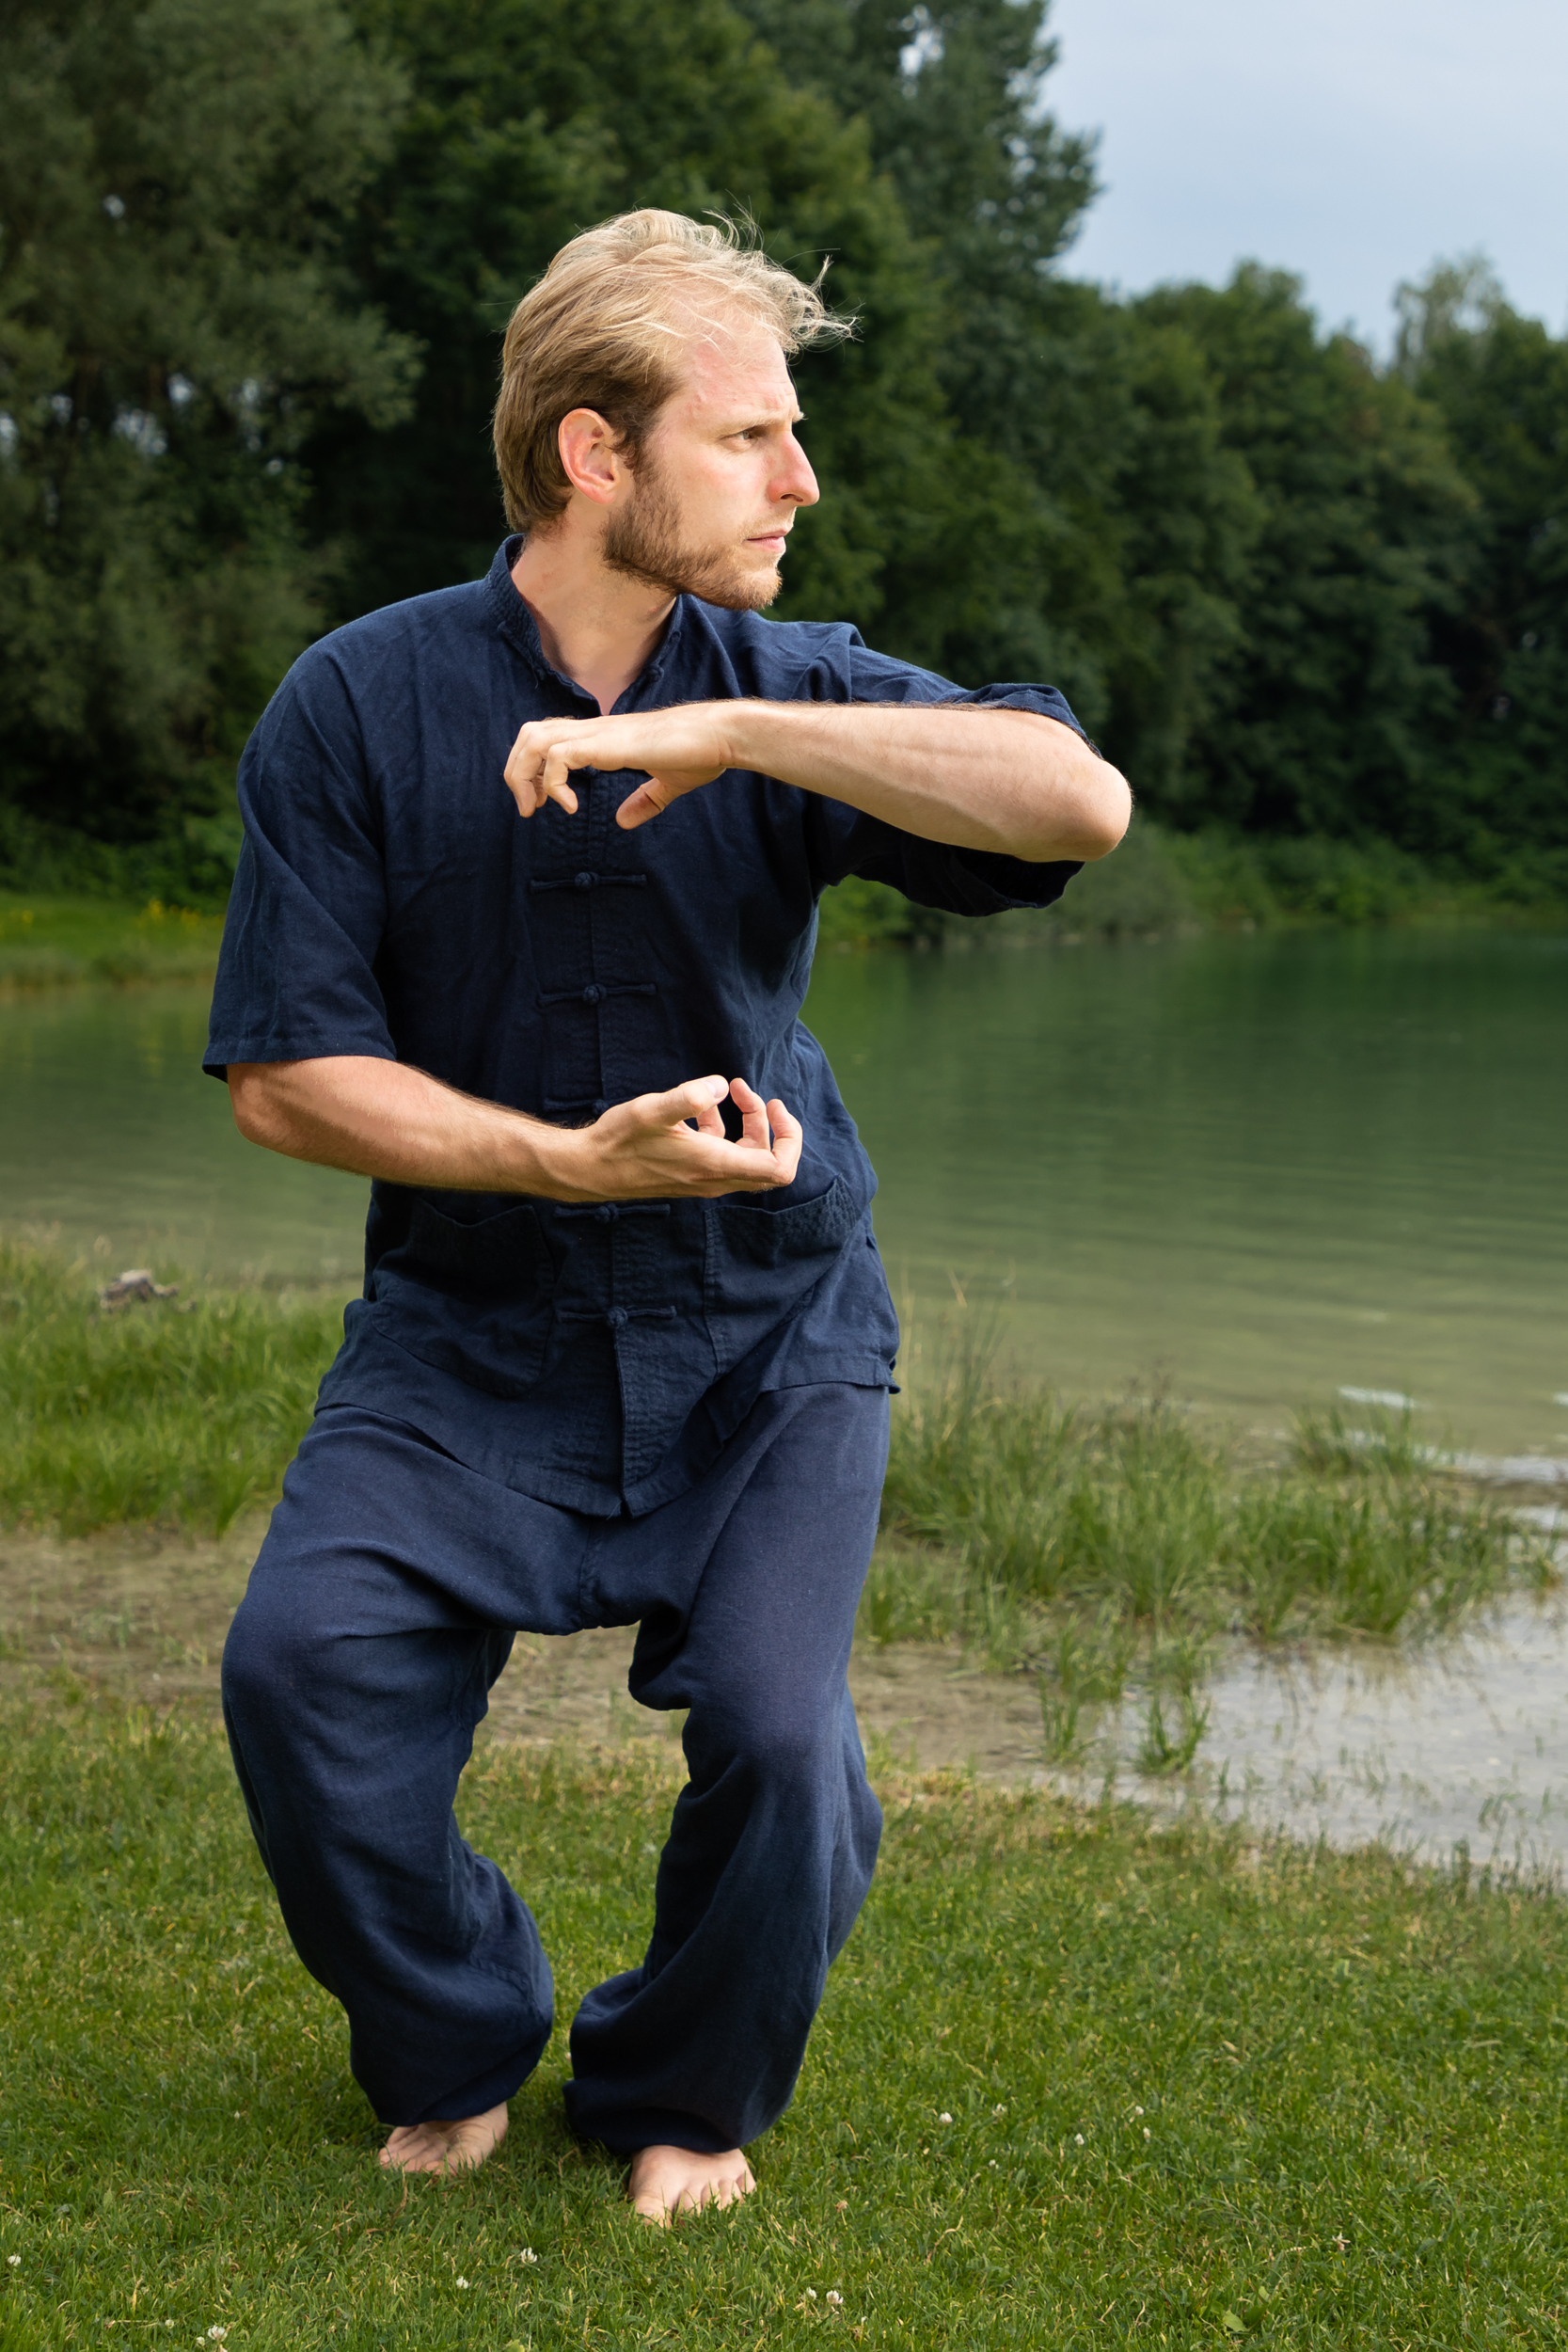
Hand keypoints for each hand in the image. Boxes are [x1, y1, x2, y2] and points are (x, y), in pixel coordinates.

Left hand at [502, 705, 735, 829]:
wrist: (718, 736)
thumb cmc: (699, 754)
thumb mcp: (667, 785)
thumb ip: (645, 801)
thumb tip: (624, 821)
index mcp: (604, 736)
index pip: (548, 737)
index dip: (534, 768)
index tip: (541, 802)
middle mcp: (595, 729)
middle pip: (530, 734)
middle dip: (518, 772)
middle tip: (529, 808)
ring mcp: (598, 734)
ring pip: (535, 740)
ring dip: (525, 775)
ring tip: (538, 807)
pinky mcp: (606, 745)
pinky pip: (558, 757)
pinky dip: (553, 784)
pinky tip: (570, 807)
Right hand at [547, 1074, 801, 1200]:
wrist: (589, 1169)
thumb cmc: (619, 1141)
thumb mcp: (653, 1110)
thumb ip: (691, 1096)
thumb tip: (721, 1086)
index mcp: (714, 1166)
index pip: (779, 1169)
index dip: (790, 1139)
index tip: (775, 1106)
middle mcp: (714, 1180)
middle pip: (768, 1164)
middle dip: (771, 1127)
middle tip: (757, 1095)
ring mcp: (703, 1181)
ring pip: (746, 1158)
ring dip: (749, 1124)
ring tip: (731, 1090)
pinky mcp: (690, 1175)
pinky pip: (722, 1155)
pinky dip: (723, 1130)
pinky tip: (703, 1106)